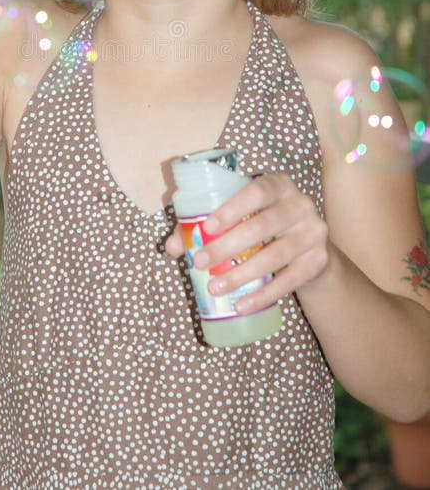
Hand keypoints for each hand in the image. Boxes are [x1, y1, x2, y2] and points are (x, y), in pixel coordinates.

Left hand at [165, 174, 329, 313]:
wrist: (311, 249)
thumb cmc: (264, 226)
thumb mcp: (242, 217)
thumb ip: (206, 226)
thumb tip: (171, 246)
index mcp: (279, 184)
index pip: (257, 190)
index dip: (233, 207)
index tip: (208, 227)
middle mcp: (301, 204)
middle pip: (264, 225)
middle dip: (228, 246)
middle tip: (200, 262)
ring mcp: (314, 232)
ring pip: (277, 255)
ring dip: (242, 274)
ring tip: (215, 287)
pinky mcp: (319, 261)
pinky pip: (291, 281)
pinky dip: (264, 295)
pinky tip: (242, 305)